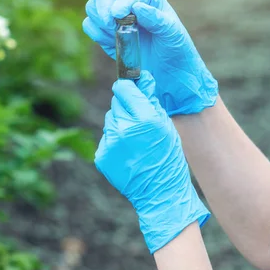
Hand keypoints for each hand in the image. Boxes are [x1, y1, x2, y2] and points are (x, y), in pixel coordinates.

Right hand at [83, 0, 217, 115]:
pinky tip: (110, 41)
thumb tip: (137, 6)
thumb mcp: (171, 32)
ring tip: (114, 35)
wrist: (171, 75)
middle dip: (102, 8)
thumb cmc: (176, 50)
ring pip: (92, 9)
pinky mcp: (107, 36)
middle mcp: (129, 3)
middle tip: (109, 25)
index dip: (118, 2)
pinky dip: (95, 33)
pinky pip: (91, 27)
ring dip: (99, 21)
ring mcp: (116, 20)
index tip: (118, 15)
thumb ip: (156, 18)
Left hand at [95, 71, 209, 252]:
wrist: (160, 192)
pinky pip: (106, 139)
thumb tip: (141, 77)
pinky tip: (128, 154)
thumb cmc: (168, 157)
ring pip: (110, 120)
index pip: (123, 88)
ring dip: (120, 125)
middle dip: (127, 108)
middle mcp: (124, 129)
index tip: (132, 91)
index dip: (128, 88)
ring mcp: (110, 144)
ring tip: (136, 142)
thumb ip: (151, 100)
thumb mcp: (166, 125)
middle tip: (140, 124)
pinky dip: (115, 142)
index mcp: (143, 119)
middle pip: (116, 103)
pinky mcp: (101, 156)